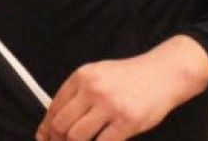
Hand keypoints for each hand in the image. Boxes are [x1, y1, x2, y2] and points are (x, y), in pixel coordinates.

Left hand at [36, 35, 207, 140]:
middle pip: (62, 124)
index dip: (46, 128)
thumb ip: (77, 94)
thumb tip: (54, 122)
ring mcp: (110, 104)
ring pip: (78, 136)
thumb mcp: (97, 75)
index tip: (44, 139)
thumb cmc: (129, 78)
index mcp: (81, 77)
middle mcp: (92, 88)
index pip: (54, 107)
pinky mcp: (127, 120)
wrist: (162, 73)